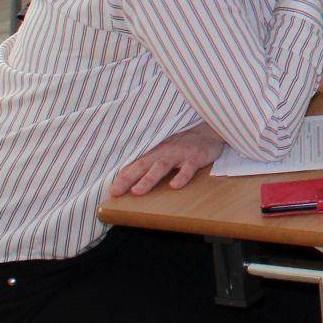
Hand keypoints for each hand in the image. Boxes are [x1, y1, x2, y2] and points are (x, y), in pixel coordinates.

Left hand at [109, 122, 223, 195]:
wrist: (210, 130)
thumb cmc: (184, 144)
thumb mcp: (165, 150)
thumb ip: (150, 162)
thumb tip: (129, 178)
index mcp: (156, 151)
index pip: (135, 164)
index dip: (123, 176)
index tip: (112, 190)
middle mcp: (165, 151)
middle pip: (143, 164)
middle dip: (128, 178)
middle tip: (116, 191)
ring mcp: (180, 154)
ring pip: (162, 166)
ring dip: (149, 179)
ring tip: (138, 191)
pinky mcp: (196, 157)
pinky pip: (189, 167)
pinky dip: (182, 176)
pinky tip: (175, 186)